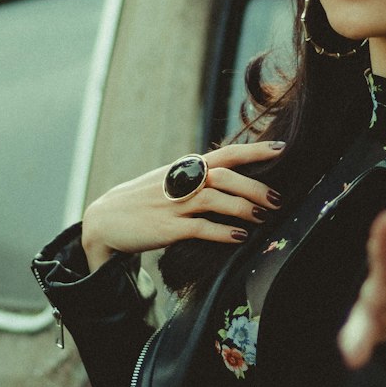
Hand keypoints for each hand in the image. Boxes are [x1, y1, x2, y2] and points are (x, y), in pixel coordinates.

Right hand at [81, 140, 283, 270]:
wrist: (104, 220)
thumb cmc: (144, 201)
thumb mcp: (170, 182)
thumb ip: (197, 177)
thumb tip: (233, 178)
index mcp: (185, 168)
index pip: (225, 154)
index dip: (254, 151)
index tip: (282, 149)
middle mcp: (181, 182)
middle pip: (225, 176)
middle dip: (255, 186)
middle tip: (277, 199)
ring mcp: (173, 205)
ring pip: (215, 200)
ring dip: (244, 208)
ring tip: (264, 217)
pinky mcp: (167, 228)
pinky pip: (201, 228)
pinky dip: (224, 232)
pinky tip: (240, 237)